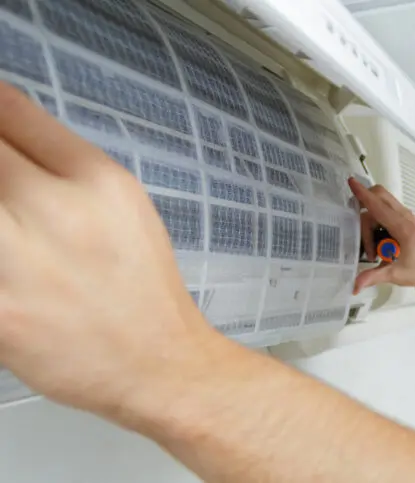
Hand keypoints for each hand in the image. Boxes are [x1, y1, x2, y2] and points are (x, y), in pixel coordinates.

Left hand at [0, 83, 217, 417]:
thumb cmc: (143, 287)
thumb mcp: (126, 207)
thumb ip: (67, 166)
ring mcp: (20, 262)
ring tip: (11, 231)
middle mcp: (59, 211)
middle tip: (6, 200)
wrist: (160, 363)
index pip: (10, 110)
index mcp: (99, 179)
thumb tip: (7, 134)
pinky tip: (11, 267)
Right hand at [348, 178, 414, 293]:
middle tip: (355, 229)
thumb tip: (354, 285)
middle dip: (364, 206)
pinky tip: (375, 245)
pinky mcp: (402, 220)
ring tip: (372, 252)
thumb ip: (374, 277)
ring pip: (379, 205)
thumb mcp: (396, 275)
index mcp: (404, 228)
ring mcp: (404, 216)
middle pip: (379, 197)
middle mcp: (404, 217)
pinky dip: (374, 223)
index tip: (351, 182)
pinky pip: (382, 212)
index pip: (379, 206)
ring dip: (369, 224)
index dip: (363, 195)